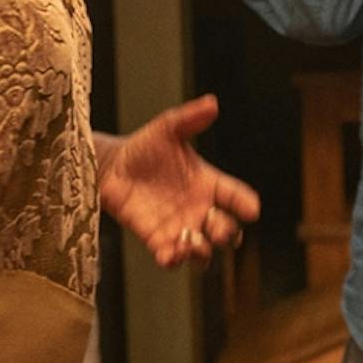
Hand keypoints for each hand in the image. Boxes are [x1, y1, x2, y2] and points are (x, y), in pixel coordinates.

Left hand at [99, 96, 258, 267]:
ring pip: (203, 251)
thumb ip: (189, 118)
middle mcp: (198, 208)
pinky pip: (171, 258)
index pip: (236, 195)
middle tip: (218, 228)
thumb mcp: (167, 129)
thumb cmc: (143, 146)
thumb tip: (212, 103)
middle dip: (227, 233)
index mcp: (208, 183)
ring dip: (202, 251)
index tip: (252, 210)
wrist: (110, 167)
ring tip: (191, 240)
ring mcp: (179, 227)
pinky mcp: (156, 240)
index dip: (246, 203)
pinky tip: (169, 253)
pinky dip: (174, 260)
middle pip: (225, 230)